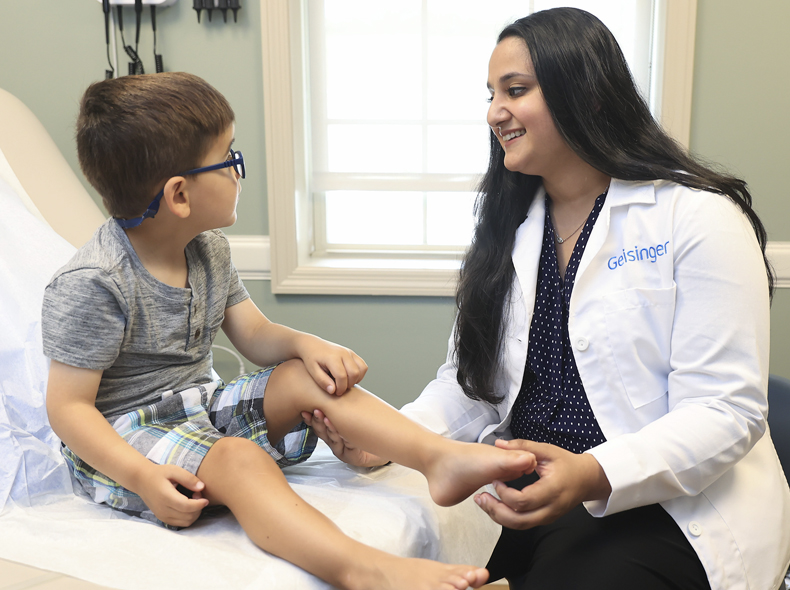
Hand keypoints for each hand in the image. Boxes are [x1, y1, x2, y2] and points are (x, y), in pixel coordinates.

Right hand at [134, 464, 209, 527]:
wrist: (142, 481)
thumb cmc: (159, 474)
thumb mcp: (174, 470)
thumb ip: (188, 478)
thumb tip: (202, 487)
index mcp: (166, 497)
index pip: (186, 506)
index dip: (199, 504)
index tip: (206, 498)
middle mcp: (163, 509)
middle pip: (188, 516)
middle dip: (198, 507)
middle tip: (197, 495)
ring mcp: (162, 516)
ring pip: (186, 522)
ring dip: (194, 513)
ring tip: (193, 500)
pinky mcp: (163, 519)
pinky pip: (180, 523)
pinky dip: (188, 517)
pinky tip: (188, 506)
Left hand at [296, 335, 367, 394]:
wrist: (313, 345)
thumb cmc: (311, 359)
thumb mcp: (312, 371)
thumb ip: (322, 381)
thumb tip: (333, 391)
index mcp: (332, 357)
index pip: (342, 376)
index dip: (340, 388)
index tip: (335, 393)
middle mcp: (343, 353)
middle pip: (354, 373)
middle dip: (348, 385)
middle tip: (340, 389)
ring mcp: (349, 352)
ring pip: (362, 369)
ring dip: (356, 380)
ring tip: (345, 383)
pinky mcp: (353, 353)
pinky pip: (363, 366)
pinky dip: (360, 374)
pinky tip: (349, 378)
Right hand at [301, 409, 387, 467]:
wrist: (378, 447)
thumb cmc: (363, 431)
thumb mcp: (350, 419)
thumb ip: (340, 409)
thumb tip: (333, 389)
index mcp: (331, 434)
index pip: (317, 425)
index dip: (310, 419)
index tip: (305, 410)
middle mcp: (334, 442)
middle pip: (322, 432)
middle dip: (318, 421)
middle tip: (316, 411)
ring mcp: (341, 450)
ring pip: (333, 439)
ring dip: (330, 428)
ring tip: (327, 419)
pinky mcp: (351, 456)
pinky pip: (347, 446)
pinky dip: (345, 438)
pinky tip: (343, 432)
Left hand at [474, 439, 610, 529]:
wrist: (587, 480)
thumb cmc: (568, 464)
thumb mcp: (547, 450)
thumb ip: (523, 447)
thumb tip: (499, 443)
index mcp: (552, 490)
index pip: (523, 501)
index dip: (505, 493)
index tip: (496, 479)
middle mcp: (551, 508)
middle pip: (519, 520)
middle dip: (496, 510)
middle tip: (481, 498)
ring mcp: (548, 517)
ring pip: (519, 526)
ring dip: (498, 517)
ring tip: (484, 503)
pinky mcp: (545, 520)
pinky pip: (523, 524)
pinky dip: (507, 518)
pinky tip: (496, 506)